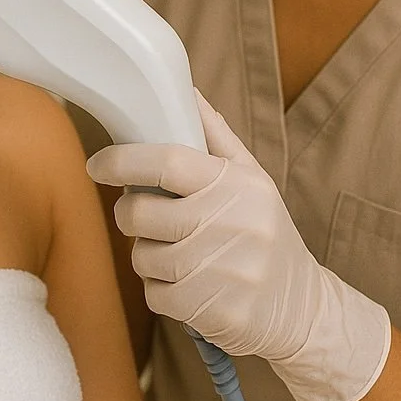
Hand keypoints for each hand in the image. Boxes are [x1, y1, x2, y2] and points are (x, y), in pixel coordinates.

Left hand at [86, 90, 390, 400]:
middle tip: (145, 215)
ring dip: (147, 254)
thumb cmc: (264, 231)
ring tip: (177, 252)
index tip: (98, 164)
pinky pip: (155, 294)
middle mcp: (229, 224)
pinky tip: (188, 284)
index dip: (122, 160)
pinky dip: (161, 290)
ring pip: (142, 256)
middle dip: (129, 213)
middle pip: (140, 212)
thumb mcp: (251, 178)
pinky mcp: (212, 310)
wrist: (303, 308)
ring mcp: (221, 271)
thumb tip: (184, 90)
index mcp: (236, 184)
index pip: (166, 162)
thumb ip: (214, 135)